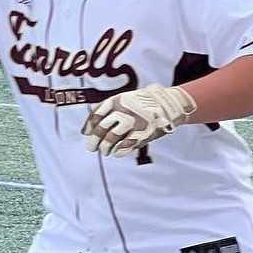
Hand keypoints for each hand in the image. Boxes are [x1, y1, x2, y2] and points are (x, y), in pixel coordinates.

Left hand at [82, 85, 197, 156]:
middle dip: (95, 139)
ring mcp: (134, 122)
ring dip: (105, 147)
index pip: (97, 114)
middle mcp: (124, 110)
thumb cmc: (141, 104)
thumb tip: (85, 131)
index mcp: (118, 100)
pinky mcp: (144, 133)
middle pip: (102, 127)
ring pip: (112, 138)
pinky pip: (126, 145)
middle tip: (91, 147)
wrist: (168, 104)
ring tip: (104, 151)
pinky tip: (116, 152)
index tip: (86, 134)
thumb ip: (105, 112)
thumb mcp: (123, 100)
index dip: (89, 125)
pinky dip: (119, 151)